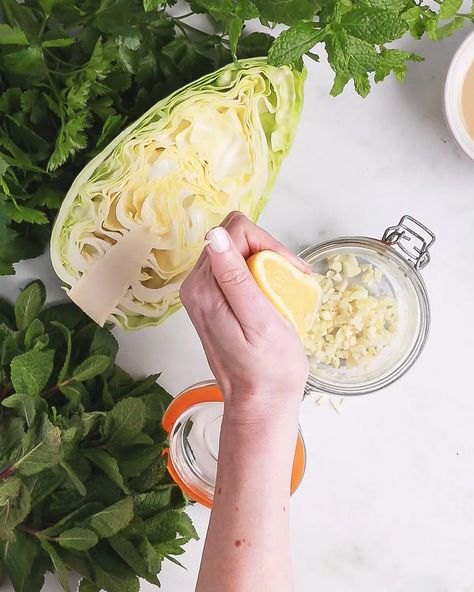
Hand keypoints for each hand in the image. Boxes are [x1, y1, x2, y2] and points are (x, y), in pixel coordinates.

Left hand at [180, 212, 309, 427]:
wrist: (259, 401)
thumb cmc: (268, 368)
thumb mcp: (258, 320)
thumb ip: (235, 276)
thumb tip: (216, 234)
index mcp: (204, 286)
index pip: (235, 231)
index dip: (268, 243)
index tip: (289, 268)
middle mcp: (195, 286)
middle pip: (233, 237)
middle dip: (266, 252)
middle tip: (290, 280)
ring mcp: (201, 293)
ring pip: (235, 251)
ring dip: (264, 263)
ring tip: (284, 291)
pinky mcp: (211, 301)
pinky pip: (235, 269)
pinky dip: (258, 275)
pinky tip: (272, 297)